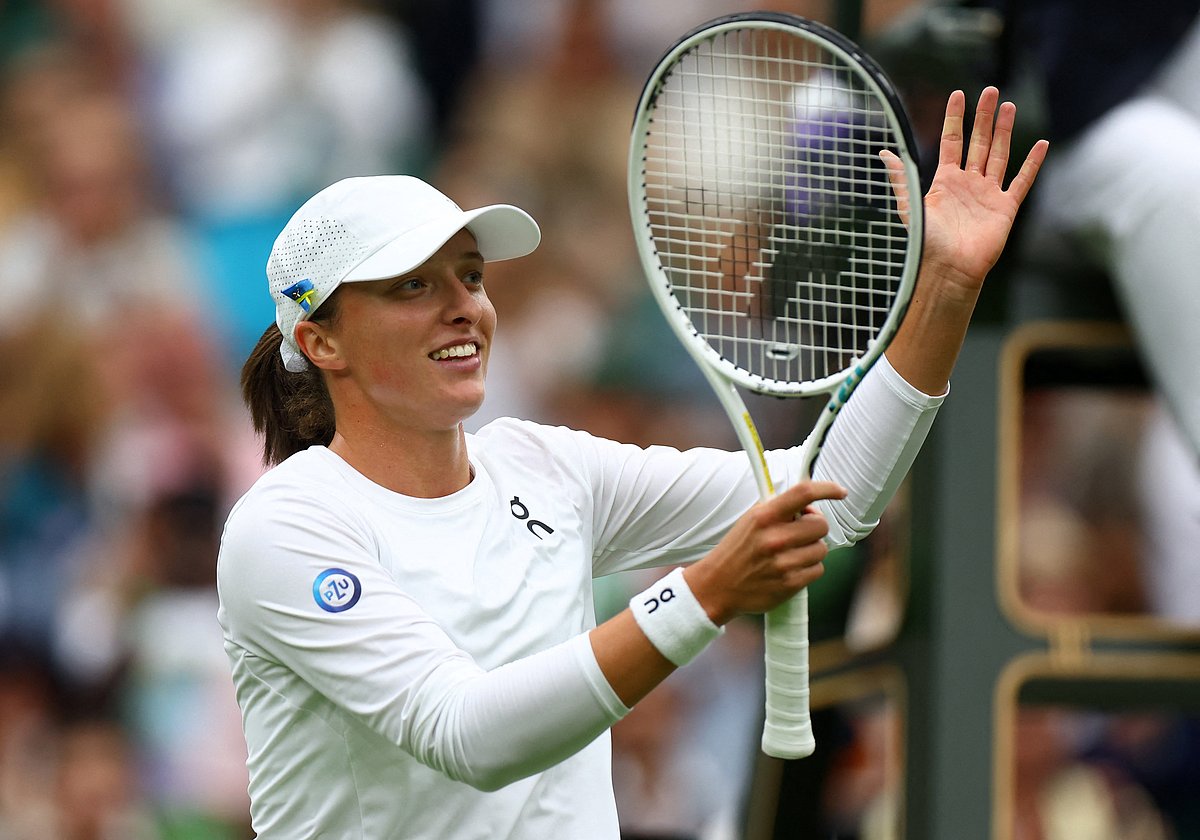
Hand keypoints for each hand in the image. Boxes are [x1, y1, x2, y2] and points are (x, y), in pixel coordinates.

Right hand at [683, 480, 846, 624]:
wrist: (717, 585)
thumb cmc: (738, 549)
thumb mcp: (751, 519)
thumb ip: (780, 509)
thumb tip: (812, 504)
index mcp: (765, 516)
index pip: (803, 493)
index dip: (827, 489)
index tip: (840, 492)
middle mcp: (775, 538)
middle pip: (821, 525)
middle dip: (814, 528)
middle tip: (799, 533)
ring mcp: (783, 562)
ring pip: (822, 549)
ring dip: (811, 551)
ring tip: (790, 554)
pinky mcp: (789, 584)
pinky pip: (818, 570)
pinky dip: (808, 569)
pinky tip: (790, 569)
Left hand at [882, 87, 1048, 297]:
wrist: (947, 268)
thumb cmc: (926, 241)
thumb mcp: (909, 204)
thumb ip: (901, 177)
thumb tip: (884, 152)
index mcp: (945, 181)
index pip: (953, 141)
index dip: (955, 119)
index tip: (958, 94)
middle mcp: (968, 184)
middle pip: (979, 142)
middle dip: (983, 117)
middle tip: (990, 90)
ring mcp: (988, 194)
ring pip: (999, 155)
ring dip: (1004, 131)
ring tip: (1008, 106)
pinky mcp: (1006, 208)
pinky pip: (1021, 181)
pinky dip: (1031, 163)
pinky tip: (1040, 144)